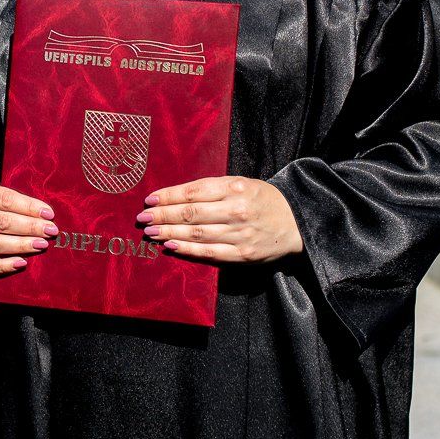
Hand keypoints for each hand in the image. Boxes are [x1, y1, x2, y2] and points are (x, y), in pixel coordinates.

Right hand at [0, 180, 56, 274]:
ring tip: (41, 244)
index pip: (5, 199)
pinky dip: (4, 265)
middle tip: (50, 230)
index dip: (29, 207)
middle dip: (29, 227)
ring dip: (21, 245)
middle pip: (1, 222)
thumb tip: (44, 214)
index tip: (49, 213)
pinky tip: (22, 263)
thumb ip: (14, 200)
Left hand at [135, 177, 302, 262]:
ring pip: (196, 233)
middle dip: (162, 215)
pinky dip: (186, 249)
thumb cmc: (262, 200)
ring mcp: (239, 233)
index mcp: (235, 187)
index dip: (168, 196)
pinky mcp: (242, 254)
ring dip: (168, 232)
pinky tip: (169, 245)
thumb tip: (176, 196)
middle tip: (142, 217)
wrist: (297, 222)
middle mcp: (236, 210)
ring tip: (150, 232)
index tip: (149, 199)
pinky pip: (209, 252)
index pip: (193, 192)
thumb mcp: (241, 184)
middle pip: (190, 213)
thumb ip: (212, 188)